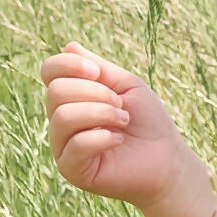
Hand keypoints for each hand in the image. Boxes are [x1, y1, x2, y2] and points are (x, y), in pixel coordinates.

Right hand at [40, 44, 192, 210]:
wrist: (167, 160)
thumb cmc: (148, 122)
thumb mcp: (126, 85)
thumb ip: (98, 67)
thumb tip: (69, 46)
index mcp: (71, 98)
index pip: (49, 71)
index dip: (69, 65)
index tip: (98, 72)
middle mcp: (60, 121)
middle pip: (56, 92)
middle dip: (95, 93)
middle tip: (121, 106)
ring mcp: (63, 147)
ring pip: (63, 116)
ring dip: (101, 113)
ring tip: (123, 121)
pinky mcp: (72, 170)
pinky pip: (75, 145)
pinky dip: (102, 138)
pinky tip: (118, 140)